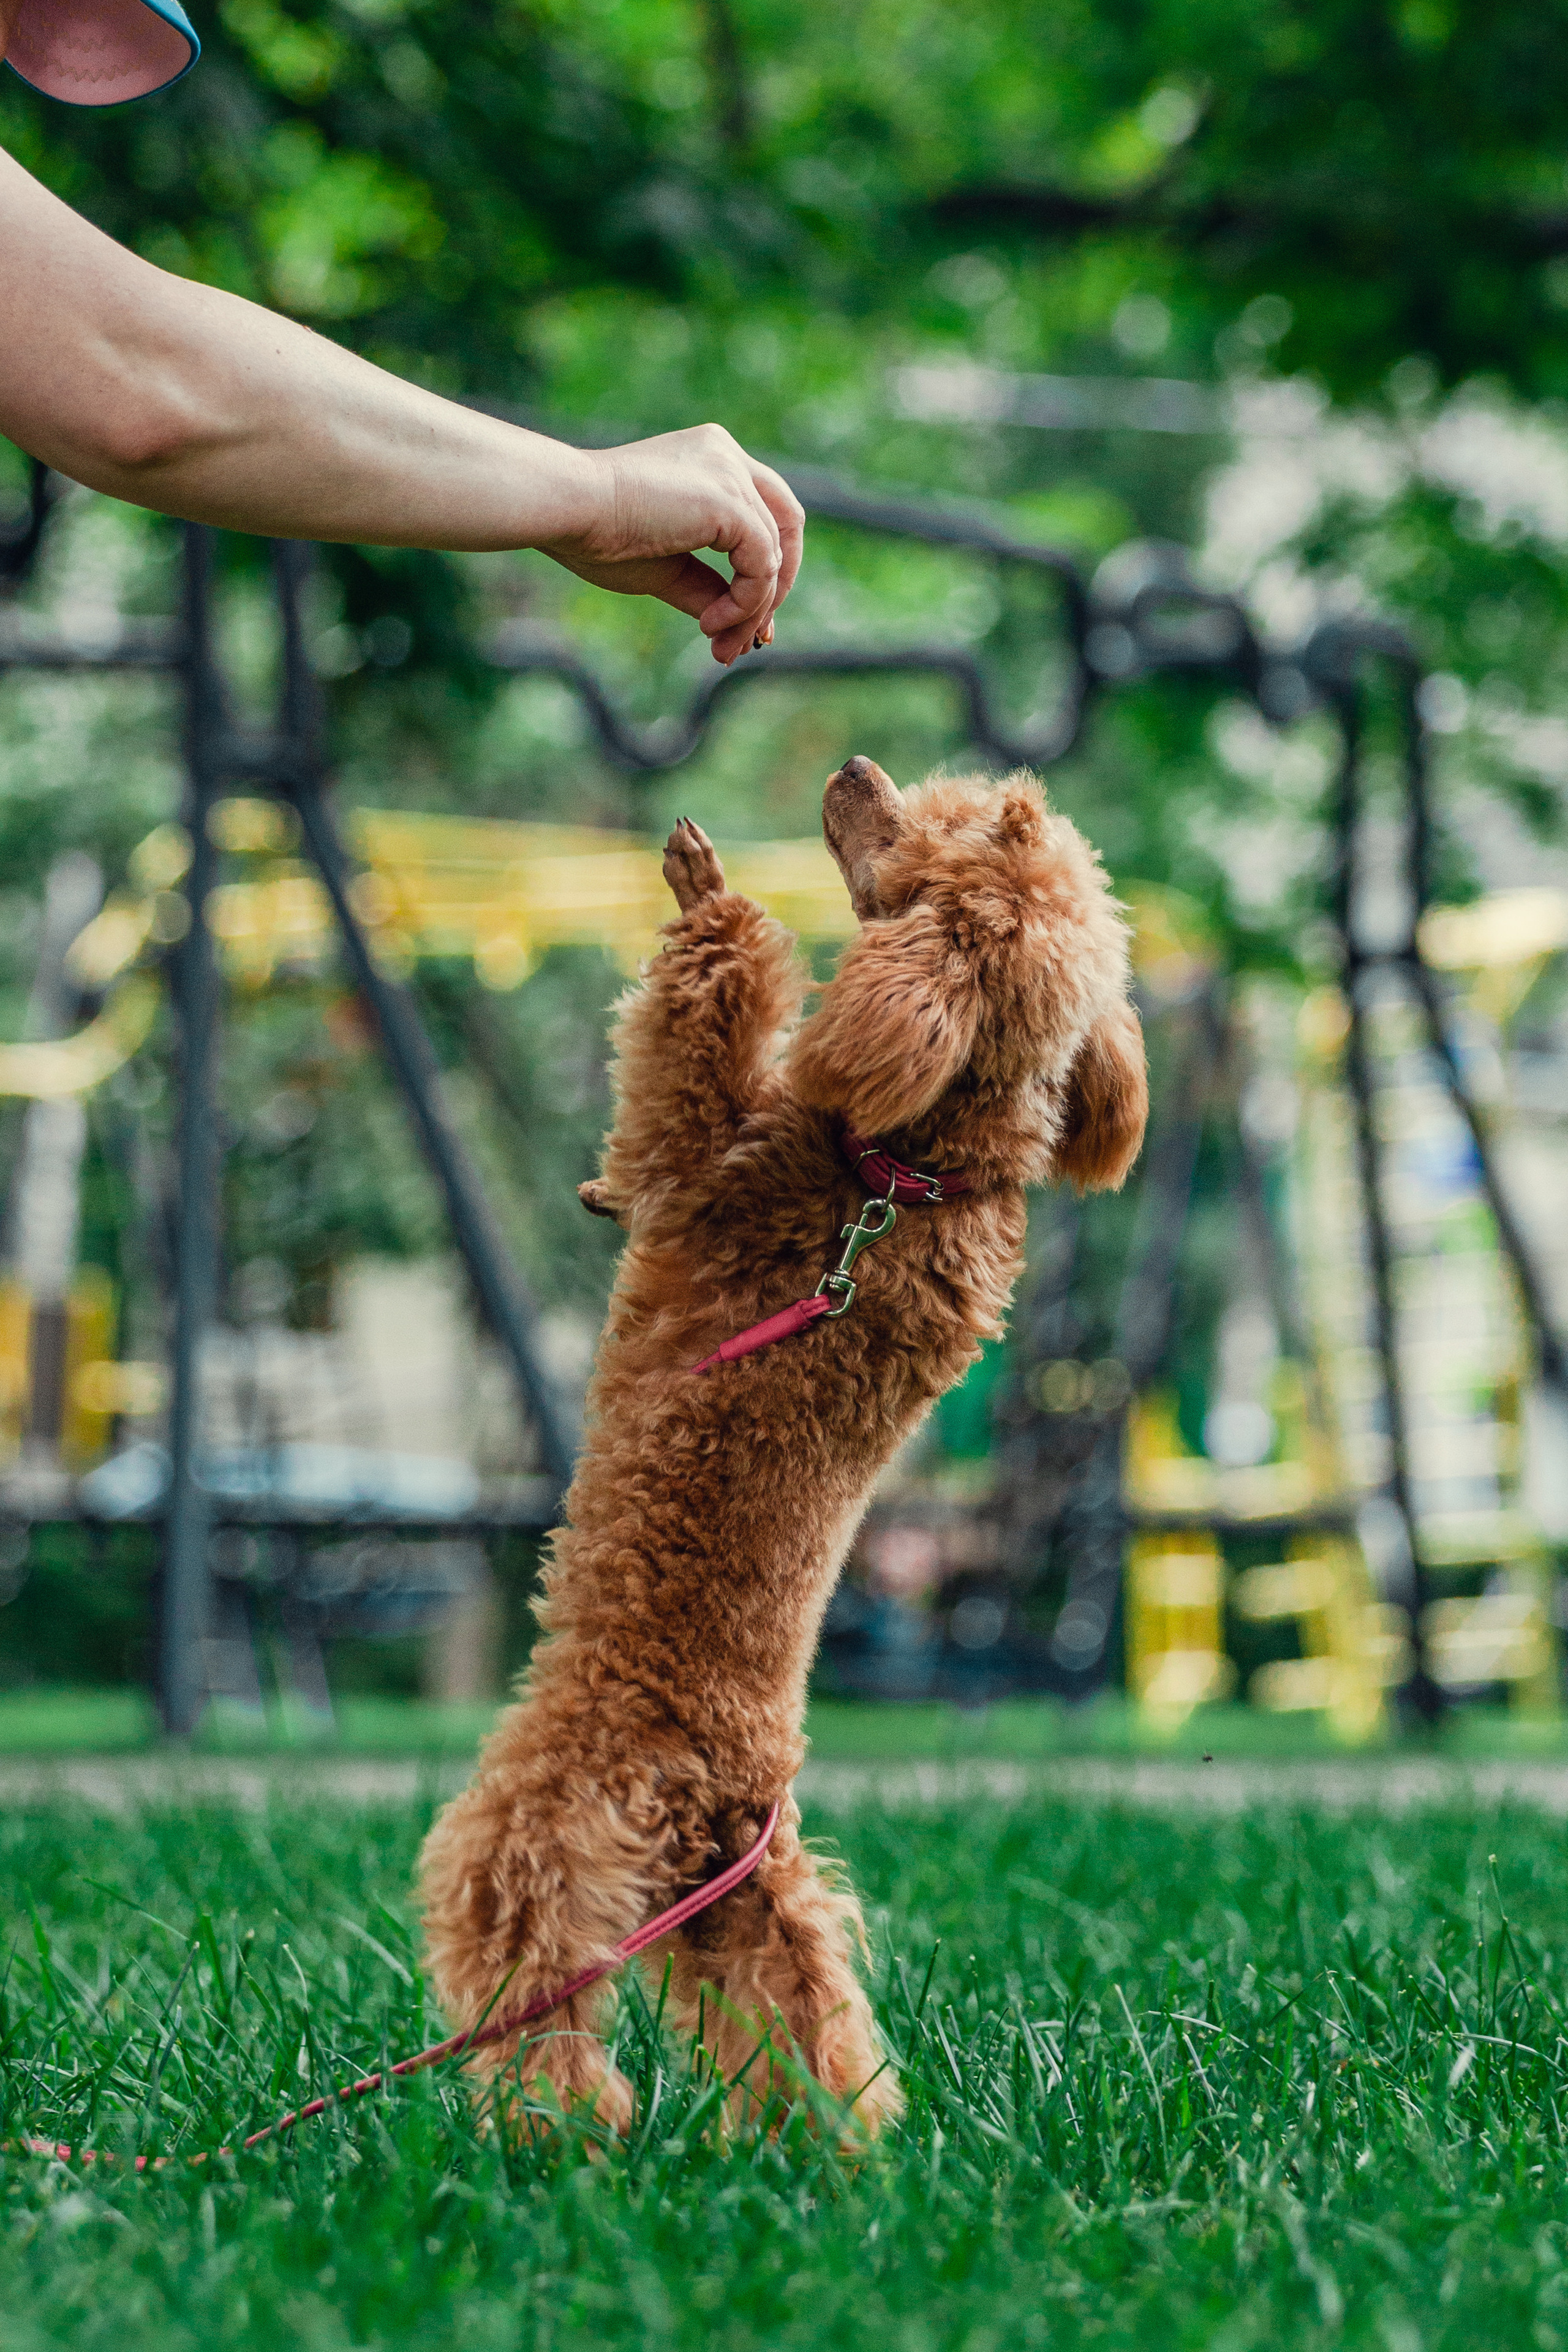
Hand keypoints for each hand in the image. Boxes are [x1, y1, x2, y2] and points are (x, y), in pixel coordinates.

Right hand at [539, 424, 804, 664]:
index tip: (743, 622)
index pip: (765, 514)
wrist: (570, 511)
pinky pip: (762, 566)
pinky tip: (709, 624)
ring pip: (772, 557)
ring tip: (719, 646)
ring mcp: (731, 473)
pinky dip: (746, 604)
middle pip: (788, 526)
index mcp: (711, 458)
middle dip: (776, 590)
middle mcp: (728, 456)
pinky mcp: (730, 501)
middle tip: (750, 640)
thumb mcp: (667, 568)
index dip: (766, 571)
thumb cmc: (600, 535)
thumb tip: (741, 626)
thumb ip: (708, 588)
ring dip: (751, 613)